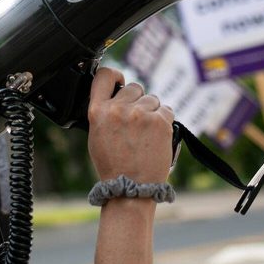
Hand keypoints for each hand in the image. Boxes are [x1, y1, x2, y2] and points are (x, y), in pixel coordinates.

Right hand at [86, 67, 173, 184]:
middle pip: (134, 87)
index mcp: (98, 111)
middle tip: (137, 122)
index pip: (104, 76)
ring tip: (147, 133)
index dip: (115, 76)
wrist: (131, 188)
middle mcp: (118, 109)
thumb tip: (118, 96)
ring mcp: (140, 114)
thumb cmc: (113, 166)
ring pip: (152, 98)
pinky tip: (157, 135)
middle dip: (137, 101)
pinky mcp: (160, 121)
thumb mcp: (97, 135)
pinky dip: (164, 120)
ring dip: (152, 111)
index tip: (120, 81)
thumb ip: (104, 112)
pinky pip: (166, 110)